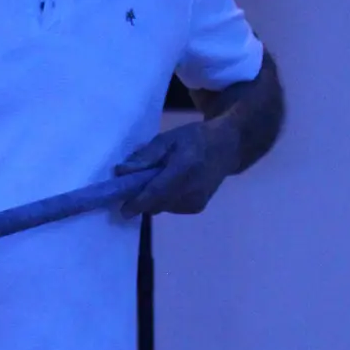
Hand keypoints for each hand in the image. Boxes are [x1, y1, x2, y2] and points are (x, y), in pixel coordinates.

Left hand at [115, 117, 241, 215]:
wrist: (227, 147)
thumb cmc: (194, 139)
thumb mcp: (167, 139)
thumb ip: (145, 156)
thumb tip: (122, 172)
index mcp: (184, 169)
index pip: (157, 192)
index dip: (138, 203)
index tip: (123, 210)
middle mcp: (192, 190)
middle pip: (156, 204)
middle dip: (141, 199)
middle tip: (132, 186)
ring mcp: (197, 201)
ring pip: (161, 208)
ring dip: (152, 199)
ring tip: (156, 180)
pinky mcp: (197, 207)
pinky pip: (170, 208)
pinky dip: (164, 200)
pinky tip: (170, 185)